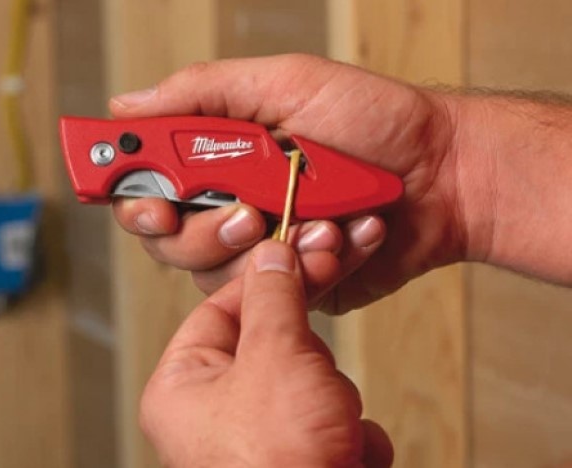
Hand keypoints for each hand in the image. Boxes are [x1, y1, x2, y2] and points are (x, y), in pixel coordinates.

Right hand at [111, 54, 465, 312]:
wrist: (444, 175)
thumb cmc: (375, 120)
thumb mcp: (287, 83)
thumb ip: (204, 92)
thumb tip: (127, 104)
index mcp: (220, 156)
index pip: (148, 184)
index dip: (134, 198)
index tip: (149, 204)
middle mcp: (233, 204)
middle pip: (170, 242)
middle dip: (207, 233)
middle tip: (248, 211)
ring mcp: (264, 248)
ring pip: (218, 277)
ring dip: (271, 248)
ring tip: (322, 218)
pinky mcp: (297, 284)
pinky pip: (277, 296)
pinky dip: (313, 267)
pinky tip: (346, 237)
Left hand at [139, 240, 392, 466]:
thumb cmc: (278, 465)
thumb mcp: (275, 357)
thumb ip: (274, 297)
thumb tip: (272, 253)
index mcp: (184, 385)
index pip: (224, 307)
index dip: (267, 281)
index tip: (303, 256)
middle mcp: (216, 412)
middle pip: (276, 344)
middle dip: (311, 361)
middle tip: (317, 379)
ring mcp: (262, 438)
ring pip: (314, 381)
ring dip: (336, 401)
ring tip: (329, 431)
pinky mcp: (302, 458)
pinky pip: (336, 421)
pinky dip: (351, 437)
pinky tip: (346, 456)